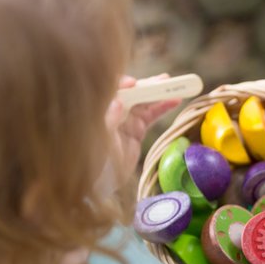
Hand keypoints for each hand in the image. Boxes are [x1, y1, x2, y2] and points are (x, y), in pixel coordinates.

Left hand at [104, 74, 179, 189]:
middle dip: (148, 85)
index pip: (113, 91)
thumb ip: (108, 121)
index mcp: (100, 109)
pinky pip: (151, 115)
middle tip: (165, 79)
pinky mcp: (136, 131)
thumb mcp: (98, 142)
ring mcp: (125, 120)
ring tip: (175, 86)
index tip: (134, 84)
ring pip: (144, 102)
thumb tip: (118, 102)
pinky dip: (162, 107)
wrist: (96, 184)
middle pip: (132, 93)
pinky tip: (175, 100)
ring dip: (159, 93)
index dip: (124, 85)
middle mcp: (113, 111)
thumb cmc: (90, 161)